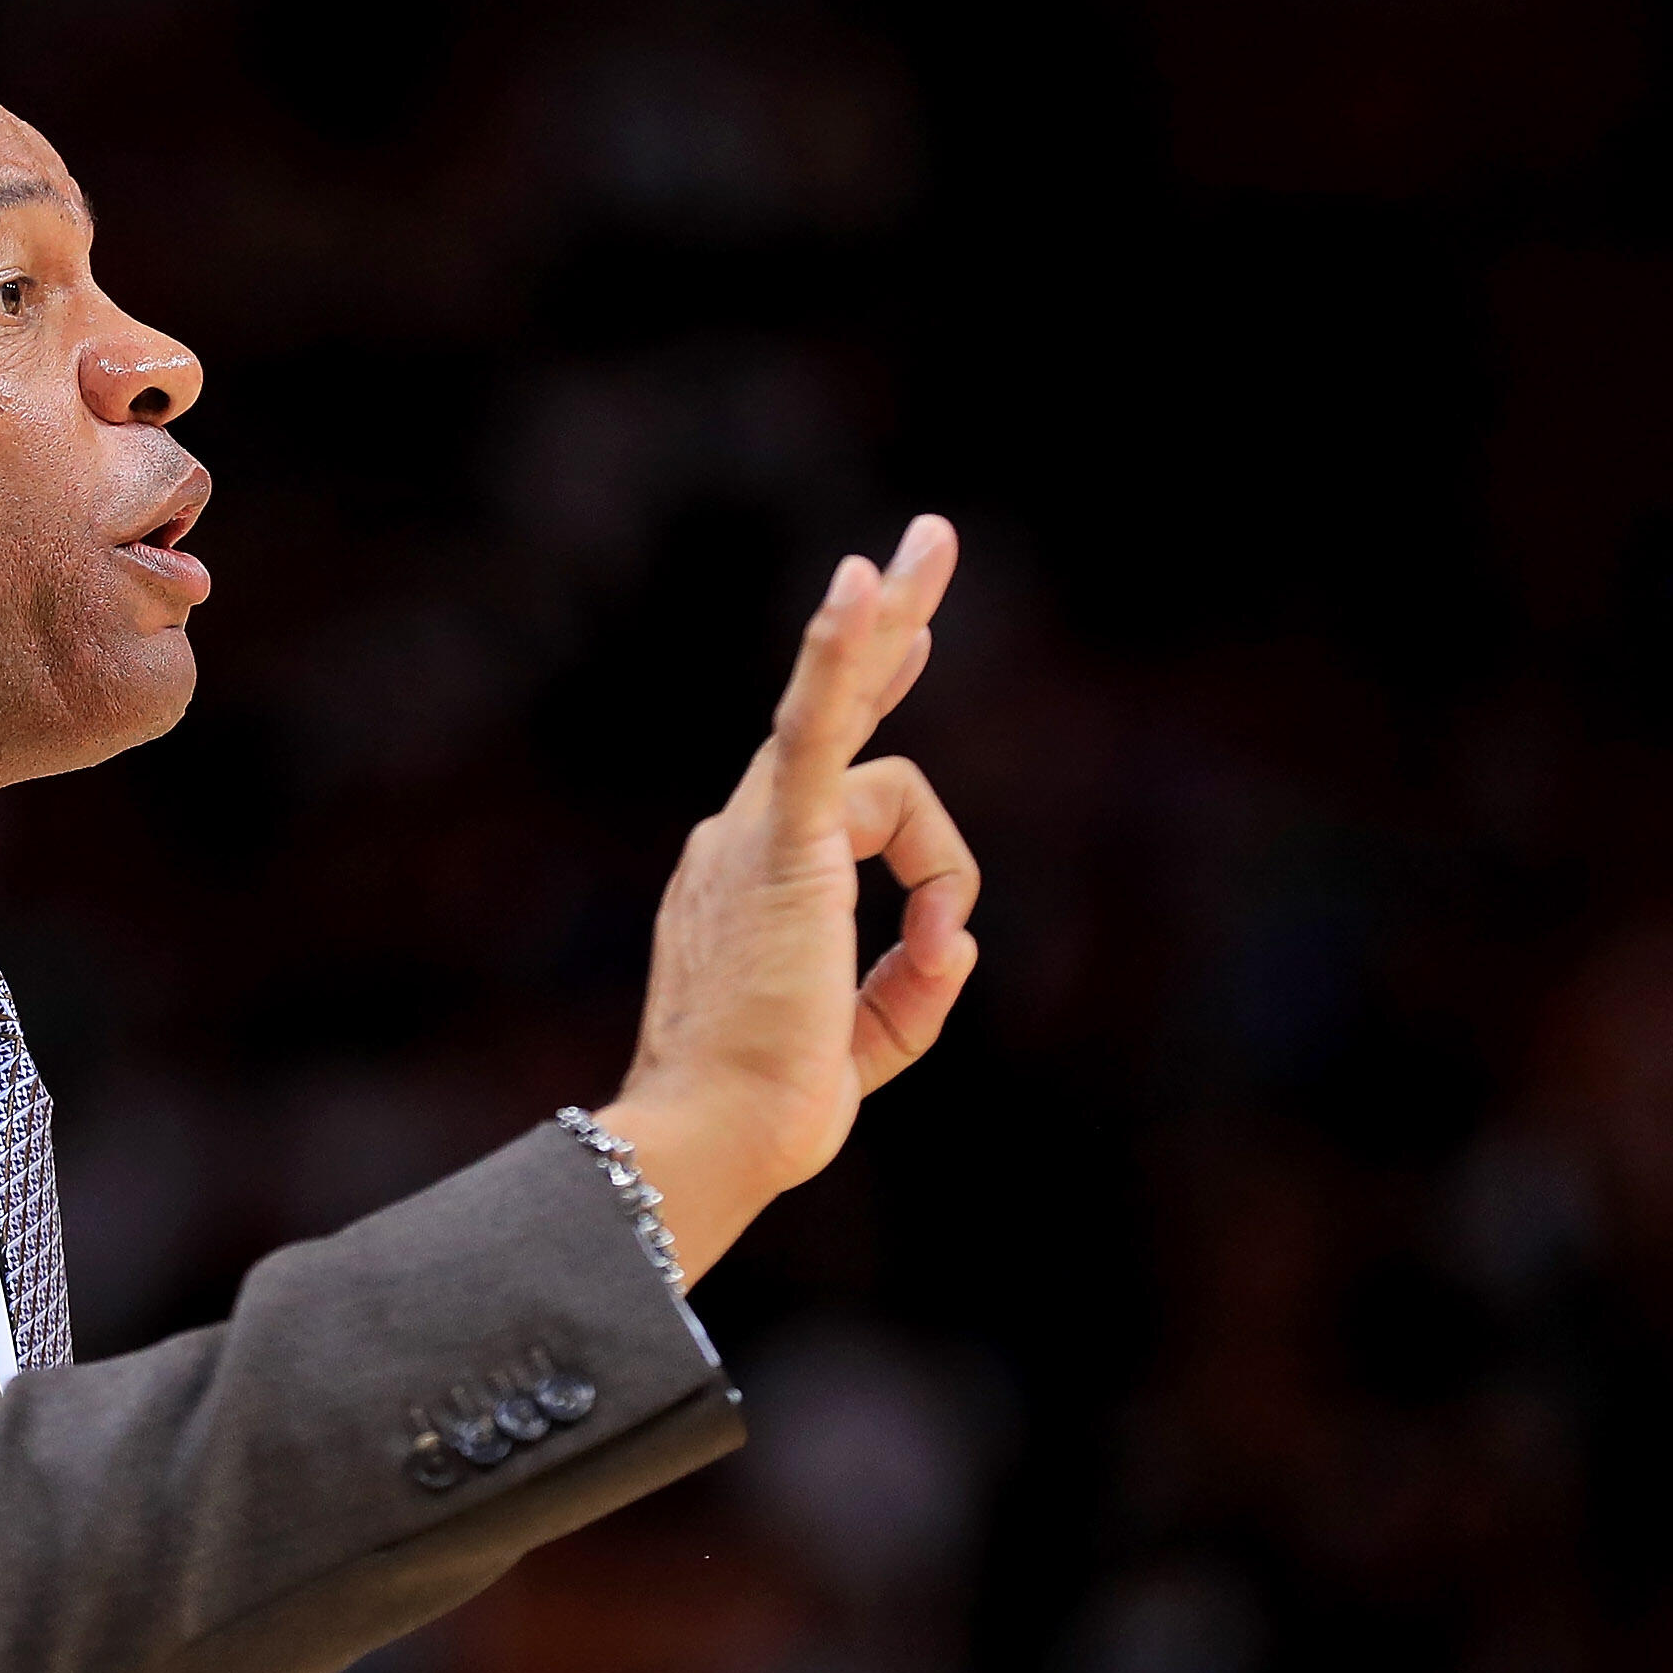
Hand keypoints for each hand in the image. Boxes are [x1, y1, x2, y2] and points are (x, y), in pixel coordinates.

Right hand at [596, 513, 979, 1285]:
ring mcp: (754, 833)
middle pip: (832, 711)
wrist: (716, 1134)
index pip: (828, 777)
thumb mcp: (865, 1044)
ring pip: (877, 765)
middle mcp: (743, 839)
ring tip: (925, 889)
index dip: (866, 697)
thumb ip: (914, 986)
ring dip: (937, 854)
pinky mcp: (780, 840)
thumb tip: (955, 935)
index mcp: (755, 881)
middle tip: (931, 538)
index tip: (907, 636)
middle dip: (888, 624)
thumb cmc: (767, 1109)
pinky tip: (866, 583)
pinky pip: (815, 727)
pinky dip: (838, 653)